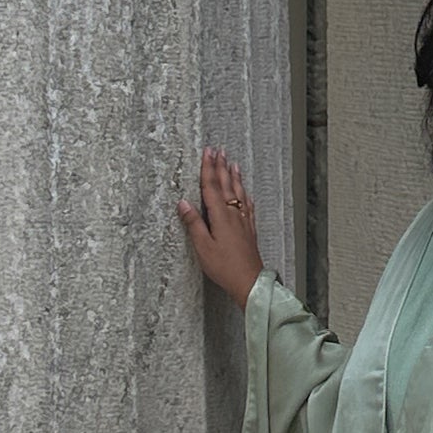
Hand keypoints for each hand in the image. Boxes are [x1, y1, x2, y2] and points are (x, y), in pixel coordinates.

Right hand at [177, 147, 263, 308]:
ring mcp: (243, 221)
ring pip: (238, 193)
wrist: (249, 281)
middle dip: (221, 167)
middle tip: (218, 151)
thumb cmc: (224, 267)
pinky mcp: (249, 230)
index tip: (207, 153)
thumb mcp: (203, 247)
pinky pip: (247, 206)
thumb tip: (183, 203)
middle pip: (226, 186)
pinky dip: (245, 195)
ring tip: (233, 163)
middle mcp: (234, 214)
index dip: (208, 168)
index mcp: (220, 216)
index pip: (211, 187)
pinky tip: (246, 193)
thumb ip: (194, 224)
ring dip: (234, 177)